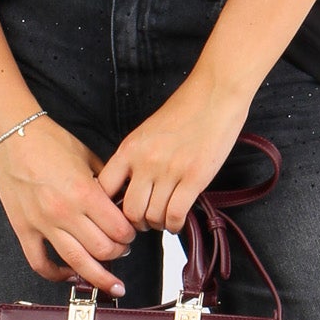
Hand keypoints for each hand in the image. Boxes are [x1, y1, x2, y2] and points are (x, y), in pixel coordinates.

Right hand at [0, 115, 137, 294]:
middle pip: (103, 250)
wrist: (13, 137)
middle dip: (119, 252)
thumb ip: (108, 182)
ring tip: (111, 283)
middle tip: (122, 249)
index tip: (131, 233)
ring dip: (99, 276)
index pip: (118, 229)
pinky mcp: (24, 230)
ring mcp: (43, 224)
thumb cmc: (49, 142)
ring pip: (77, 263)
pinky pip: (40, 263)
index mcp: (84, 193)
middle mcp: (65, 213)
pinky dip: (57, 275)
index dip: (130, 235)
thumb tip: (123, 202)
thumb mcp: (89, 157)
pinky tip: (70, 274)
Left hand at [97, 66, 251, 234]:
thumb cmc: (185, 109)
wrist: (215, 94)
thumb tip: (130, 186)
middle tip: (144, 222)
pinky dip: (175, 225)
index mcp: (130, 148)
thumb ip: (136, 157)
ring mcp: (169, 170)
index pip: (104, 189)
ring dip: (158, 224)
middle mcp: (145, 161)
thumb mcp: (148, 131)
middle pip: (129, 211)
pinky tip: (177, 222)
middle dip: (136, 223)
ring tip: (163, 220)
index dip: (109, 208)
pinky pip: (176, 214)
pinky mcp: (194, 177)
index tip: (118, 214)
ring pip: (153, 217)